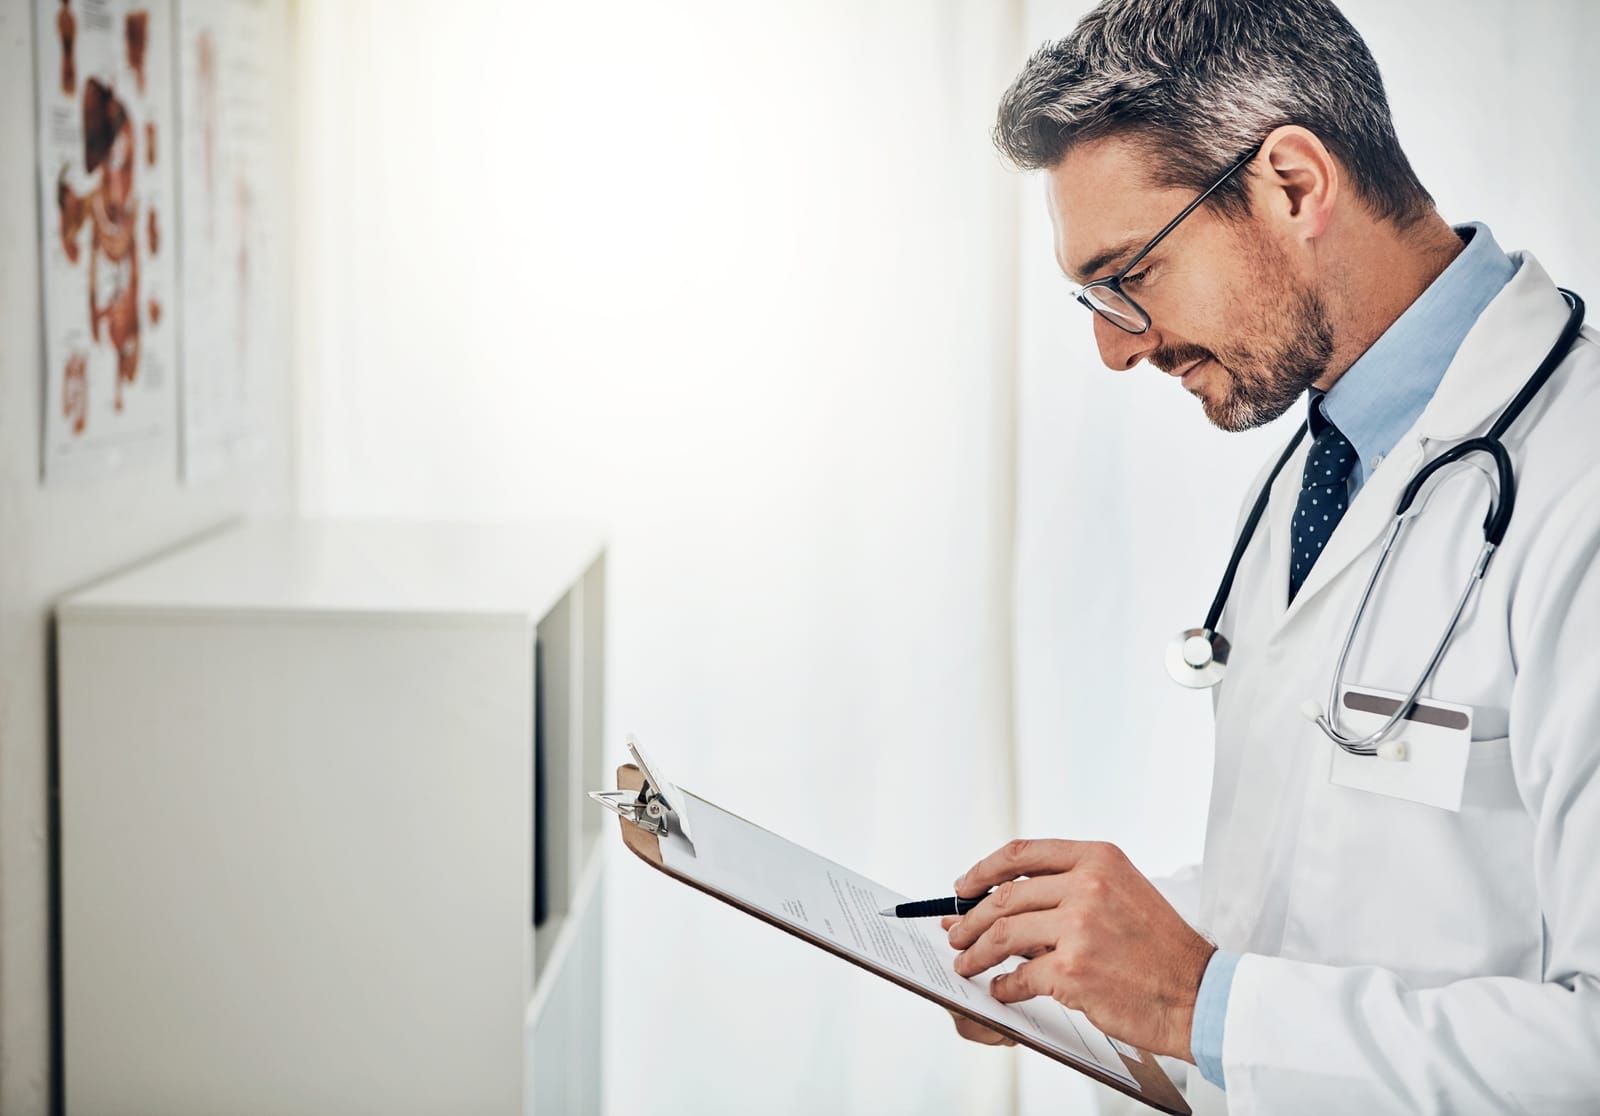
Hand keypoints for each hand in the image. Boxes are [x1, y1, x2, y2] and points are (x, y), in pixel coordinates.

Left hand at [946, 839, 1214, 1060]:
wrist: (1199, 993)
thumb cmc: (1160, 949)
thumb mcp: (1122, 893)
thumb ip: (1069, 889)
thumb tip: (1003, 900)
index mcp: (1097, 859)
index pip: (1022, 853)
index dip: (983, 870)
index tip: (963, 887)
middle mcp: (1087, 885)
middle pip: (1005, 896)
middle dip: (970, 919)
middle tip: (955, 934)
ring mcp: (1078, 927)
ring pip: (1003, 935)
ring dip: (976, 953)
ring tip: (966, 964)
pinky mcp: (1072, 971)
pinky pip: (1019, 977)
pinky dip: (1003, 986)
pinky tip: (1001, 990)